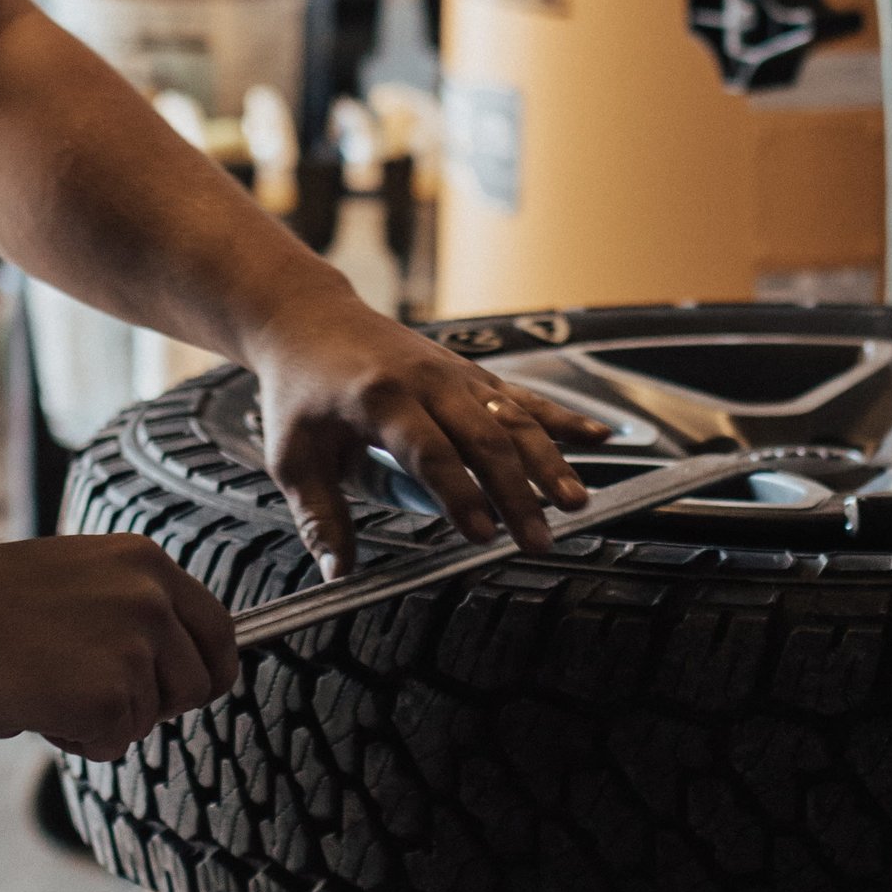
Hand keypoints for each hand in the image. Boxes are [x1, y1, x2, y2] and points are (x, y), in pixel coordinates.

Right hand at [0, 534, 237, 758]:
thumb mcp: (84, 577)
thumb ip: (133, 609)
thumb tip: (171, 666)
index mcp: (149, 563)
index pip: (219, 631)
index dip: (207, 671)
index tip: (187, 692)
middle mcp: (153, 599)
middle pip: (197, 685)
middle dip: (153, 704)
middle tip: (92, 694)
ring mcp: (135, 647)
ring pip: (151, 719)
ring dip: (108, 721)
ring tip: (52, 688)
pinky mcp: (111, 697)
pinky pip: (115, 744)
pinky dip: (77, 740)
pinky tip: (39, 706)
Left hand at [244, 275, 602, 578]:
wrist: (309, 319)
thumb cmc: (299, 392)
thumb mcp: (292, 457)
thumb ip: (320, 517)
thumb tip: (339, 573)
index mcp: (379, 400)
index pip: (429, 452)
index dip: (458, 495)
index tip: (481, 536)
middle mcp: (425, 381)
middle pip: (484, 439)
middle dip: (516, 494)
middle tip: (538, 541)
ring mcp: (454, 374)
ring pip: (513, 417)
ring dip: (549, 461)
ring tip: (575, 504)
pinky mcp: (471, 374)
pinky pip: (523, 396)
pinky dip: (562, 417)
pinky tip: (600, 437)